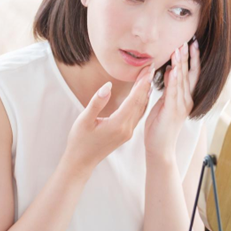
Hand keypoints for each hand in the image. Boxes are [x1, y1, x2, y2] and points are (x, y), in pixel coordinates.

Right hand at [60, 64, 154, 178]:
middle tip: (150, 68)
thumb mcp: (84, 120)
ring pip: (141, 109)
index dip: (141, 83)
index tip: (147, 70)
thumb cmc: (80, 140)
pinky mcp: (126, 134)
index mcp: (118, 124)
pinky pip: (137, 115)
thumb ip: (97, 102)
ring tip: (148, 77)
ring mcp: (128, 132)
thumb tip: (108, 86)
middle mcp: (127, 128)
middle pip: (140, 103)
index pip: (134, 100)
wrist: (81, 162)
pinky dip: (141, 103)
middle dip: (146, 85)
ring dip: (145, 93)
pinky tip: (143, 95)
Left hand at [144, 39, 199, 164]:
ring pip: (182, 80)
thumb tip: (171, 70)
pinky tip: (174, 69)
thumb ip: (169, 88)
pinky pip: (174, 92)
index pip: (191, 74)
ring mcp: (181, 106)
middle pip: (190, 74)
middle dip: (189, 57)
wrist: (160, 148)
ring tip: (180, 49)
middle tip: (189, 41)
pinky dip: (174, 80)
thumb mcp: (164, 103)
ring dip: (181, 64)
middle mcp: (186, 100)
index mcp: (184, 98)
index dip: (192, 59)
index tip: (192, 44)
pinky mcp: (173, 111)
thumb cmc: (160, 127)